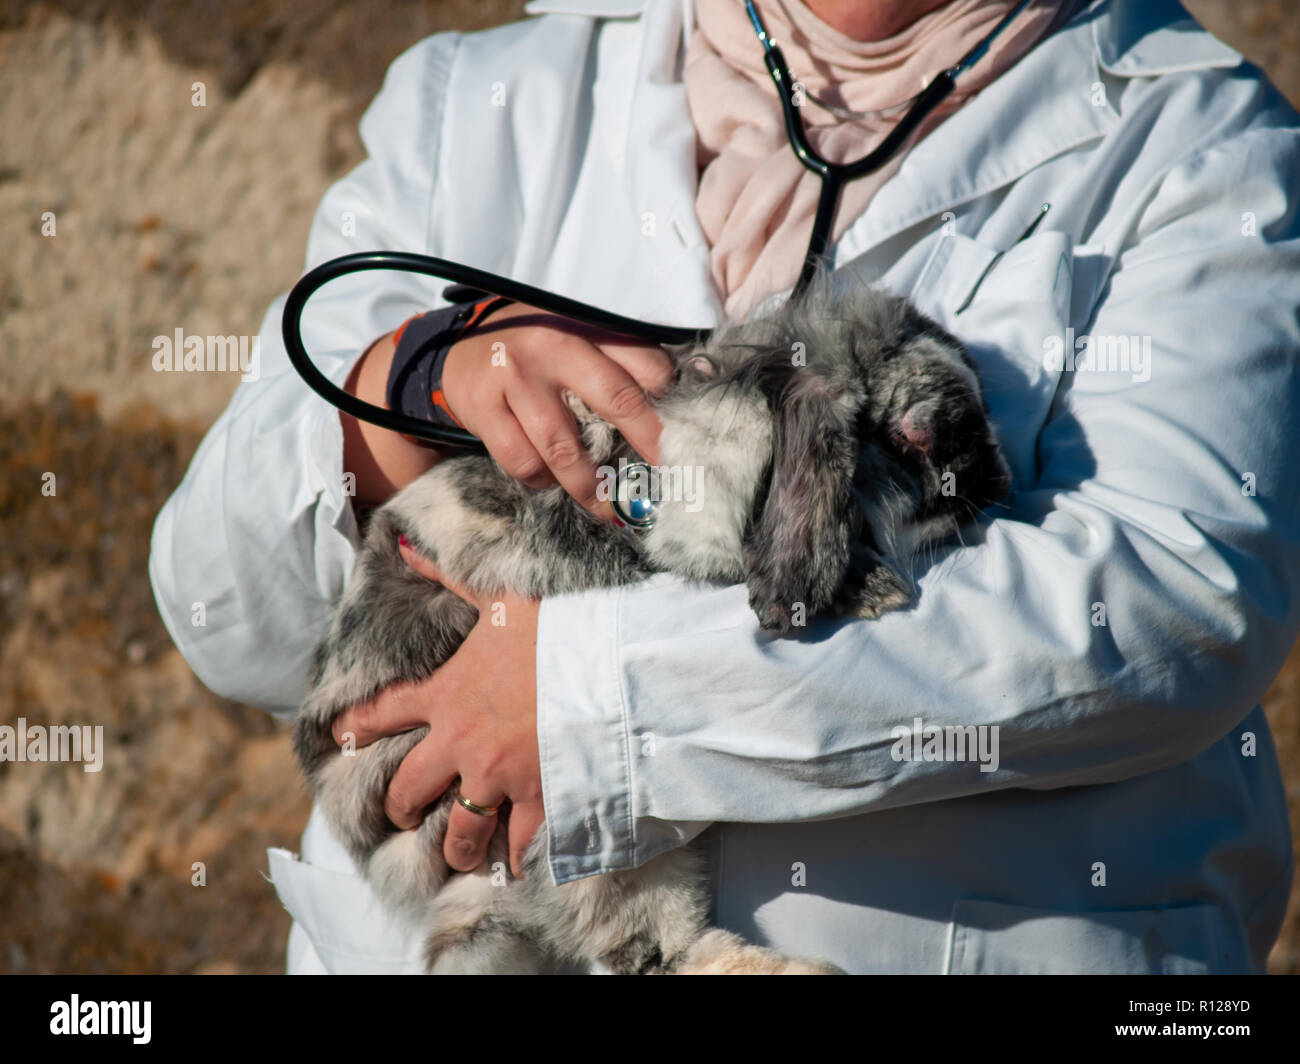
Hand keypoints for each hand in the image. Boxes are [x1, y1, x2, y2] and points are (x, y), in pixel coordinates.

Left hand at [330, 539, 544, 877]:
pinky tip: (514, 869)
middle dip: (400, 805)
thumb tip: (405, 545)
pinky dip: (515, 860)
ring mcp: (497, 778)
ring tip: (455, 853)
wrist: (609, 669)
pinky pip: (517, 845)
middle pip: (409, 790)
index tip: (340, 739)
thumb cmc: (556, 629)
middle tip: (402, 812)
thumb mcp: (500, 596)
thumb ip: (451, 576)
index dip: (355, 728)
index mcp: (447, 695)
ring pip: (456, 830)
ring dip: (453, 844)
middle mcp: (462, 744)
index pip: (384, 714)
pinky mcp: (537, 801)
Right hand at [440, 302, 671, 515]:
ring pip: (564, 447)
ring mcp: (516, 377)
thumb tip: (686, 392)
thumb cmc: (537, 351)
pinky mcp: (483, 408)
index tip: (688, 443)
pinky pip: (523, 461)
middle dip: (649, 445)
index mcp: (588, 326)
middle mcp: (555, 347)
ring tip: (611, 508)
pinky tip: (549, 481)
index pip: (646, 364)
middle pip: (617, 399)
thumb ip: (625, 361)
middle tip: (667, 482)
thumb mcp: (579, 338)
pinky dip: (542, 481)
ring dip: (592, 486)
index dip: (671, 407)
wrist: (457, 347)